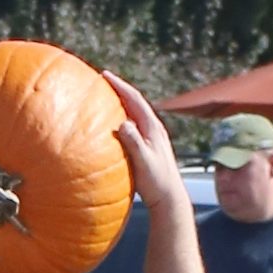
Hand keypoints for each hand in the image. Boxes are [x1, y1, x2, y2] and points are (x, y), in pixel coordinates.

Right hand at [100, 70, 175, 196]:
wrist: (169, 197)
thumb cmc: (156, 181)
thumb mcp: (143, 161)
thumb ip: (134, 142)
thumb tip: (122, 123)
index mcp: (153, 127)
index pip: (135, 99)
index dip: (120, 85)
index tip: (105, 75)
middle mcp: (154, 128)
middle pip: (135, 102)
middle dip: (120, 89)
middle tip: (103, 80)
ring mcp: (153, 137)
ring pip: (135, 113)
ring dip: (122, 102)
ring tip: (106, 97)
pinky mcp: (149, 146)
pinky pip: (134, 125)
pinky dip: (123, 117)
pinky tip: (114, 123)